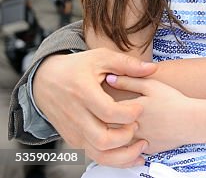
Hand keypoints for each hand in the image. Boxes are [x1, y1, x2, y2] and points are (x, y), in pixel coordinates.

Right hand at [33, 49, 156, 166]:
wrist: (44, 81)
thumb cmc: (76, 67)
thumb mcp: (100, 58)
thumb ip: (127, 64)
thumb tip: (152, 69)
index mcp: (83, 93)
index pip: (108, 112)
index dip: (129, 113)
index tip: (140, 107)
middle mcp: (75, 116)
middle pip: (103, 140)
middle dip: (127, 136)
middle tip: (138, 125)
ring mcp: (73, 131)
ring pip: (99, 155)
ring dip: (123, 155)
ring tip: (141, 144)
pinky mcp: (73, 140)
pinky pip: (94, 155)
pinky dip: (114, 157)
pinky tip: (130, 148)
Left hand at [105, 74, 202, 154]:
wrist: (193, 121)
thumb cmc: (175, 101)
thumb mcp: (153, 86)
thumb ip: (130, 81)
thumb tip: (110, 78)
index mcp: (131, 110)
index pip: (104, 108)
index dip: (100, 104)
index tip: (98, 101)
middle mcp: (131, 127)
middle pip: (106, 126)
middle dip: (102, 121)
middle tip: (100, 115)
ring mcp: (138, 141)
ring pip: (115, 142)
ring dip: (112, 135)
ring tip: (113, 126)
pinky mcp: (146, 150)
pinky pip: (129, 151)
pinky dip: (126, 145)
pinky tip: (129, 137)